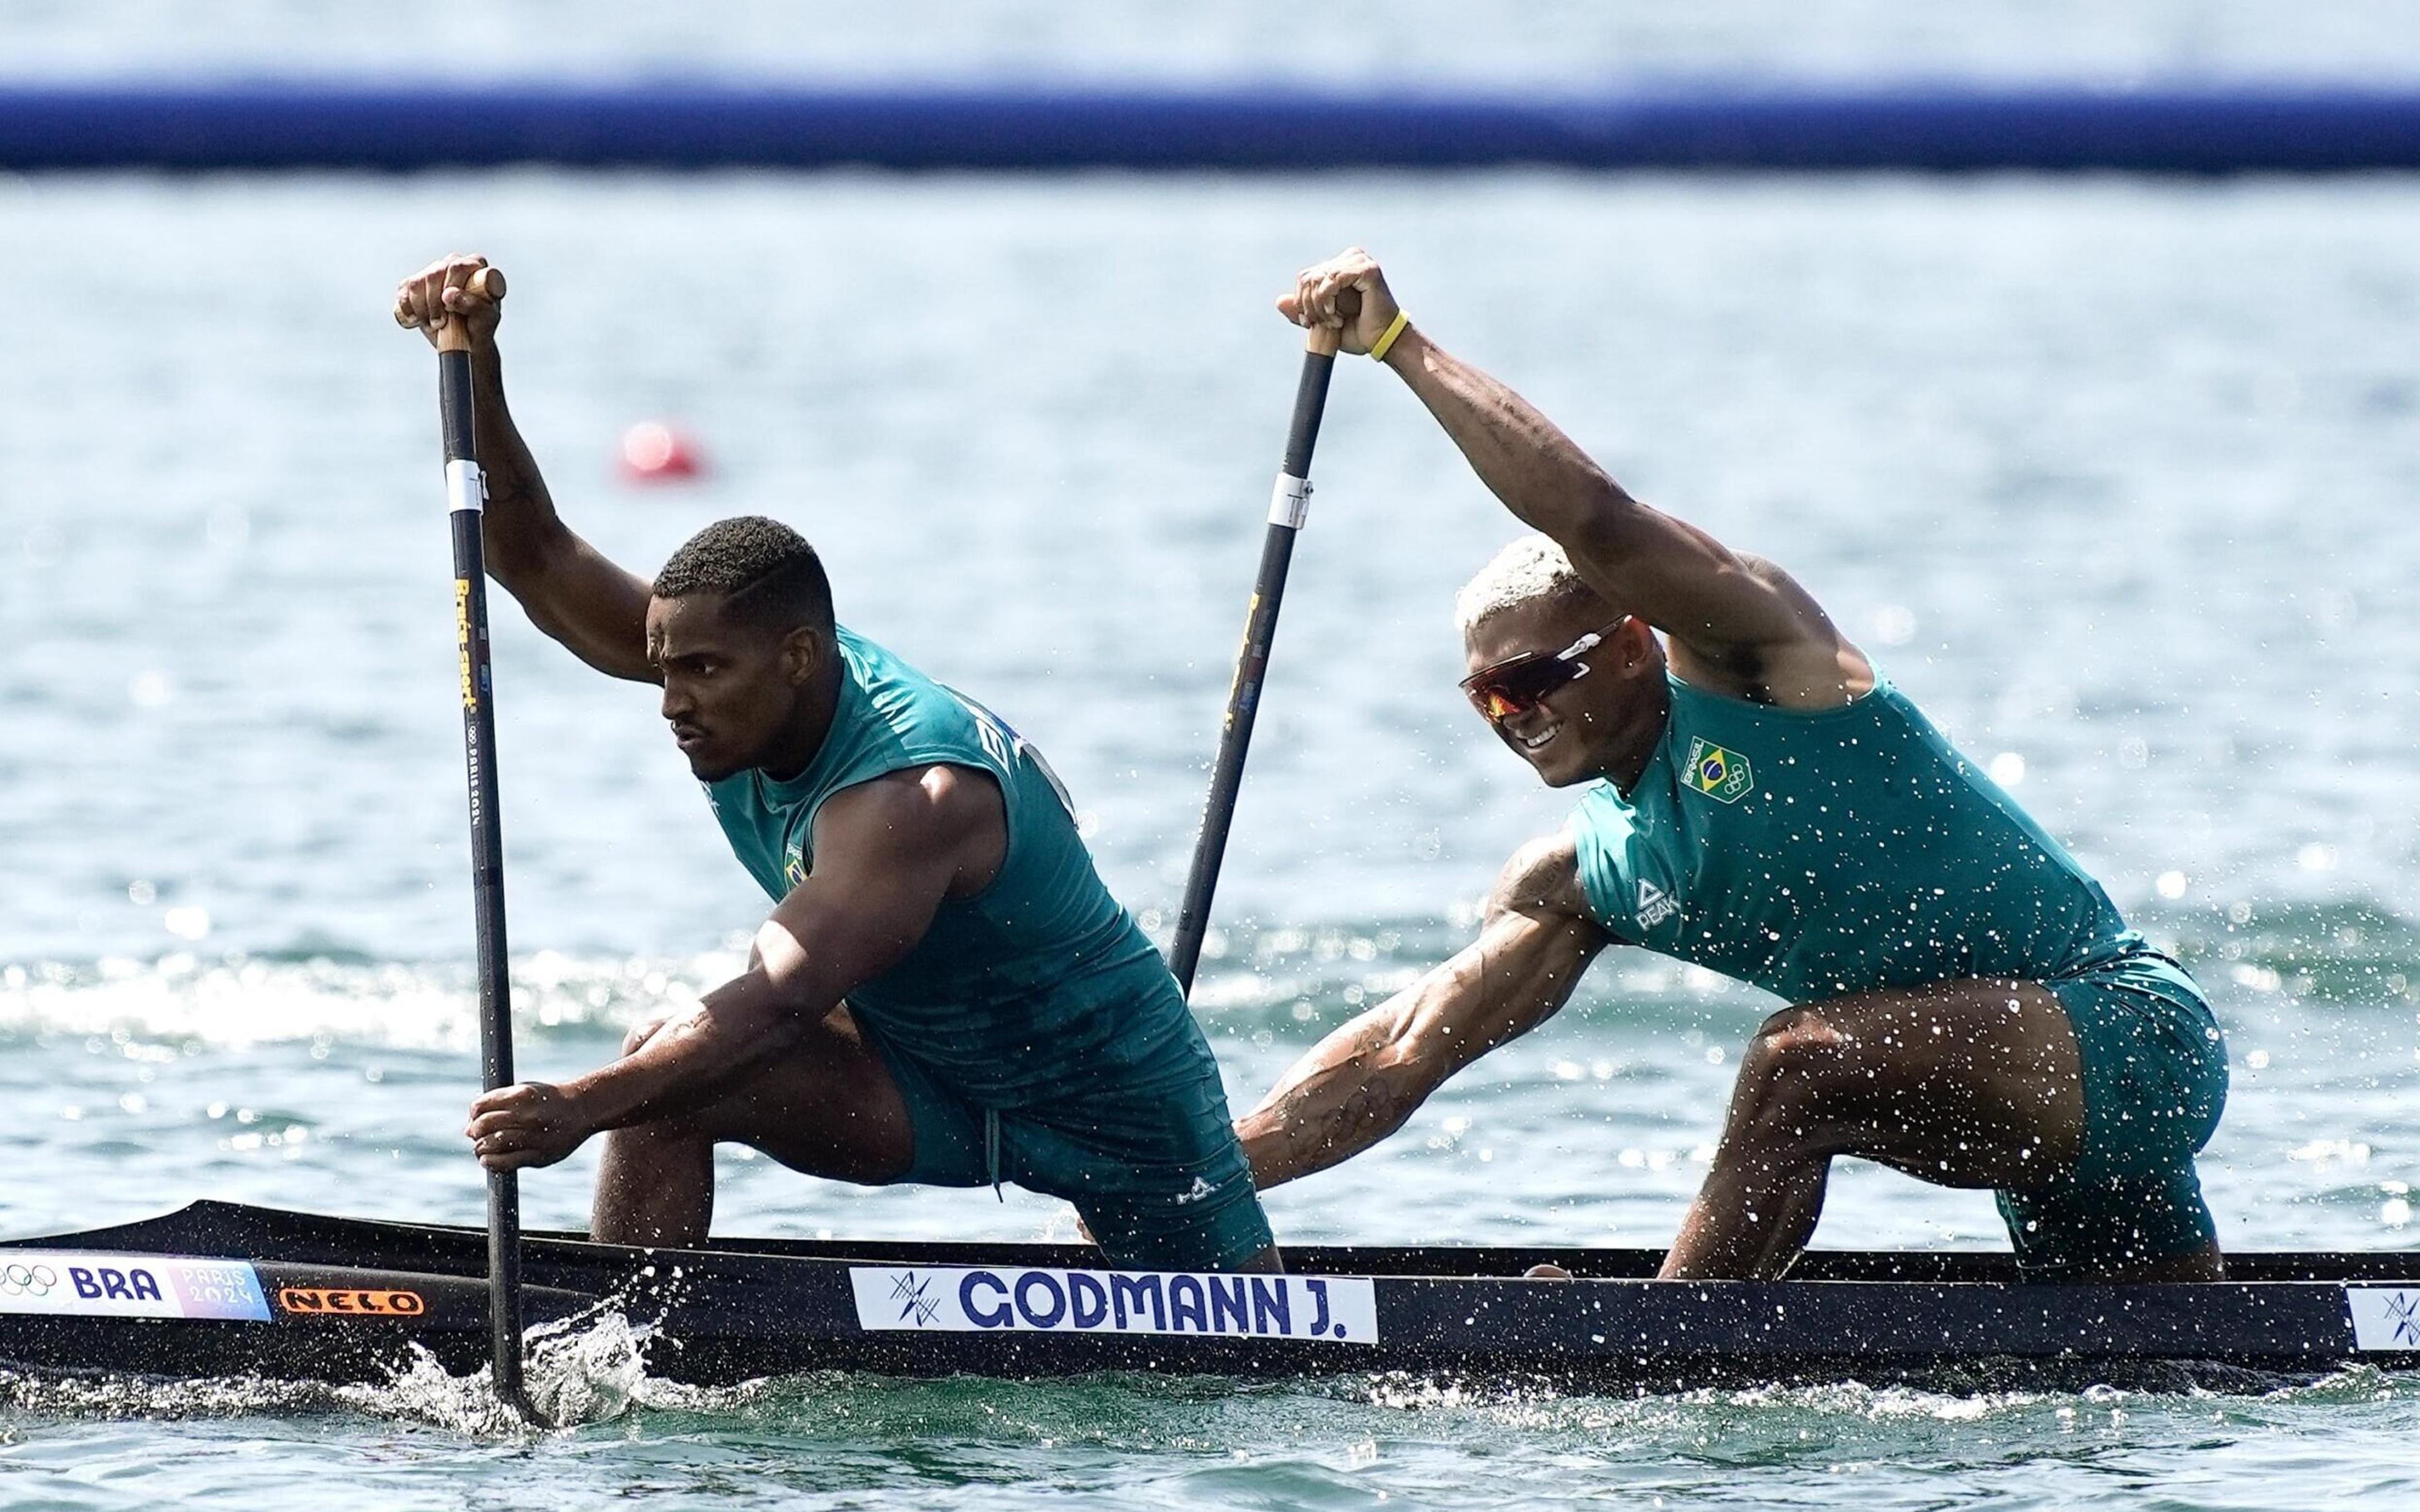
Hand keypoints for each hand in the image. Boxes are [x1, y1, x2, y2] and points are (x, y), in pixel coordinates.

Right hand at [393, 254, 504, 351]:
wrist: (467, 339)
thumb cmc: (481, 325)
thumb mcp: (486, 318)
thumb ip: (473, 305)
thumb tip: (449, 294)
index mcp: (475, 265)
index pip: (459, 266)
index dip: (452, 286)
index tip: (451, 309)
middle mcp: (452, 263)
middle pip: (434, 274)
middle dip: (434, 303)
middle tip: (441, 322)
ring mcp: (432, 271)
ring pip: (416, 283)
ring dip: (422, 309)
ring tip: (434, 324)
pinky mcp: (415, 283)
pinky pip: (403, 291)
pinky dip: (408, 308)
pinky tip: (418, 319)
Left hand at [466, 1080, 591, 1170]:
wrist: (583, 1110)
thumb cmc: (548, 1099)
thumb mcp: (525, 1090)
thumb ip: (498, 1102)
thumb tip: (467, 1129)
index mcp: (522, 1095)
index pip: (481, 1106)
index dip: (473, 1113)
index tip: (475, 1118)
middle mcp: (528, 1115)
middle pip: (484, 1125)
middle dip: (474, 1131)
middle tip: (476, 1135)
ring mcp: (534, 1137)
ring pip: (492, 1144)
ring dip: (480, 1147)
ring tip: (482, 1148)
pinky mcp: (539, 1156)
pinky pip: (506, 1162)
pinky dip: (491, 1162)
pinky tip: (488, 1159)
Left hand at [1277, 246, 1398, 355]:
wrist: (1382, 341)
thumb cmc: (1358, 332)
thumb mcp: (1323, 322)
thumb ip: (1302, 310)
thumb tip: (1279, 301)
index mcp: (1339, 267)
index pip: (1305, 277)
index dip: (1302, 301)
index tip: (1311, 323)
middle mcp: (1349, 258)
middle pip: (1308, 277)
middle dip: (1309, 305)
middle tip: (1322, 324)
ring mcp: (1359, 260)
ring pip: (1318, 278)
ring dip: (1319, 306)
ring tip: (1333, 322)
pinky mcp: (1367, 268)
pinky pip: (1333, 278)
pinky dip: (1328, 300)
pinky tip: (1336, 315)